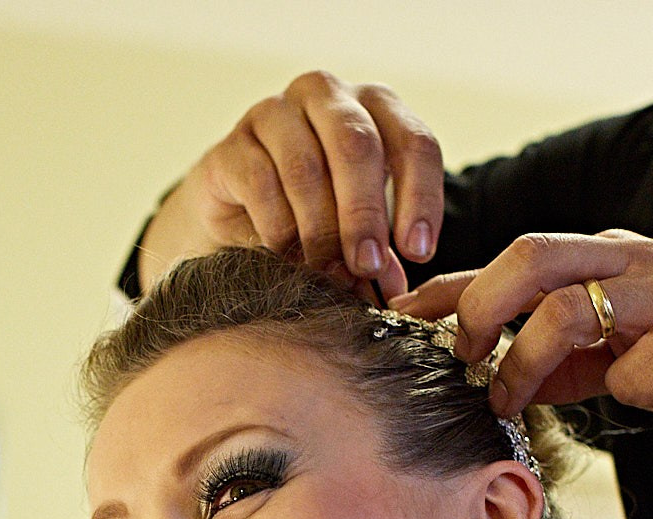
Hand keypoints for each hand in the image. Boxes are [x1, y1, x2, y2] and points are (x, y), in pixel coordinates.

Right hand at [137, 72, 444, 296]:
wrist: (235, 216)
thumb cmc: (311, 215)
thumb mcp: (357, 229)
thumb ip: (380, 251)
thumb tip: (395, 288)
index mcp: (374, 107)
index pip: (414, 142)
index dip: (421, 199)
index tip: (417, 252)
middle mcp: (326, 96)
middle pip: (357, 145)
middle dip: (365, 214)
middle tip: (366, 266)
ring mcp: (274, 113)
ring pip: (306, 167)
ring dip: (319, 229)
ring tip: (326, 272)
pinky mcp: (231, 144)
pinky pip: (260, 183)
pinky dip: (278, 228)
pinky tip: (287, 257)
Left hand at [392, 231, 652, 449]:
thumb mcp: (623, 351)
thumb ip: (559, 356)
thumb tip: (487, 373)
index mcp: (611, 259)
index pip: (513, 257)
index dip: (452, 286)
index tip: (402, 317)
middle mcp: (637, 263)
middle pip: (531, 257)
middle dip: (480, 308)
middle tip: (463, 358)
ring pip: (569, 309)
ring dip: (528, 362)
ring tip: (514, 399)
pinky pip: (635, 372)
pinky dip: (627, 395)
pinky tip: (652, 399)